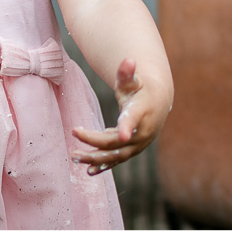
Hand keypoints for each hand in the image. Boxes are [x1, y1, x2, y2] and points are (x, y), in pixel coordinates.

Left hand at [70, 58, 170, 176]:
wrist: (156, 103)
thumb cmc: (140, 88)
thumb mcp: (133, 79)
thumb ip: (127, 73)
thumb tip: (128, 60)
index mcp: (142, 112)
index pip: (133, 119)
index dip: (127, 126)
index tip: (120, 133)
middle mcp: (141, 133)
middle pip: (117, 142)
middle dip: (95, 140)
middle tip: (74, 132)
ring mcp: (137, 145)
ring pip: (115, 156)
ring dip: (95, 158)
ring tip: (74, 157)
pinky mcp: (131, 150)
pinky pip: (116, 161)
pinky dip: (103, 166)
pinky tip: (89, 172)